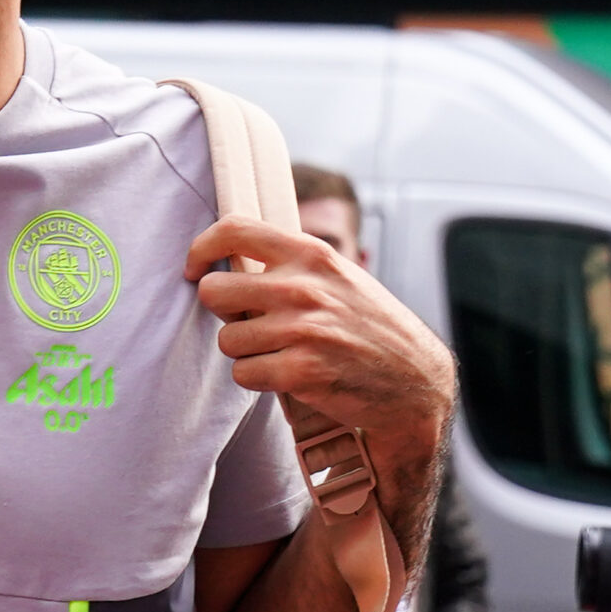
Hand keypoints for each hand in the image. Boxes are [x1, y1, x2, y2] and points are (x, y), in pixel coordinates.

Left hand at [184, 217, 454, 446]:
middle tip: (249, 323)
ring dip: (246, 351)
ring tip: (282, 352)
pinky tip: (289, 375)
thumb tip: (226, 254)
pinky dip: (258, 379)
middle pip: (214, 292)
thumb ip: (290, 263)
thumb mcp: (337, 276)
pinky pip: (243, 373)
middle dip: (224, 312)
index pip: (234, 230)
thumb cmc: (368, 326)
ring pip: (227, 340)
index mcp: (311, 254)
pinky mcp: (300, 371)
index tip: (194, 269)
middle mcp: (303, 287)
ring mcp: (302, 330)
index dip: (201, 248)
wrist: (415, 382)